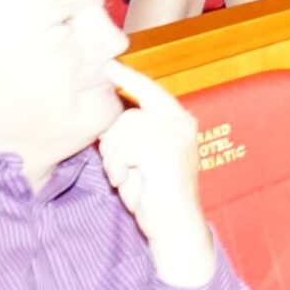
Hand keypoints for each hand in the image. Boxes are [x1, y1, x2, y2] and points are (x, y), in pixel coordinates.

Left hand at [99, 62, 216, 286]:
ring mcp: (174, 134)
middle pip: (124, 118)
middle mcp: (180, 122)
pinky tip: (133, 182)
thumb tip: (113, 115)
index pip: (150, 91)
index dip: (129, 78)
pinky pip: (123, 151)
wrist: (175, 224)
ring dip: (115, 160)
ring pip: (120, 134)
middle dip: (112, 145)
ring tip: (131, 177)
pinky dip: (119, 169)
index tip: (109, 65)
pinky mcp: (164, 150)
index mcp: (179, 120)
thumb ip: (135, 133)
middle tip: (124, 170)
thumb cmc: (156, 194)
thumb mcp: (144, 156)